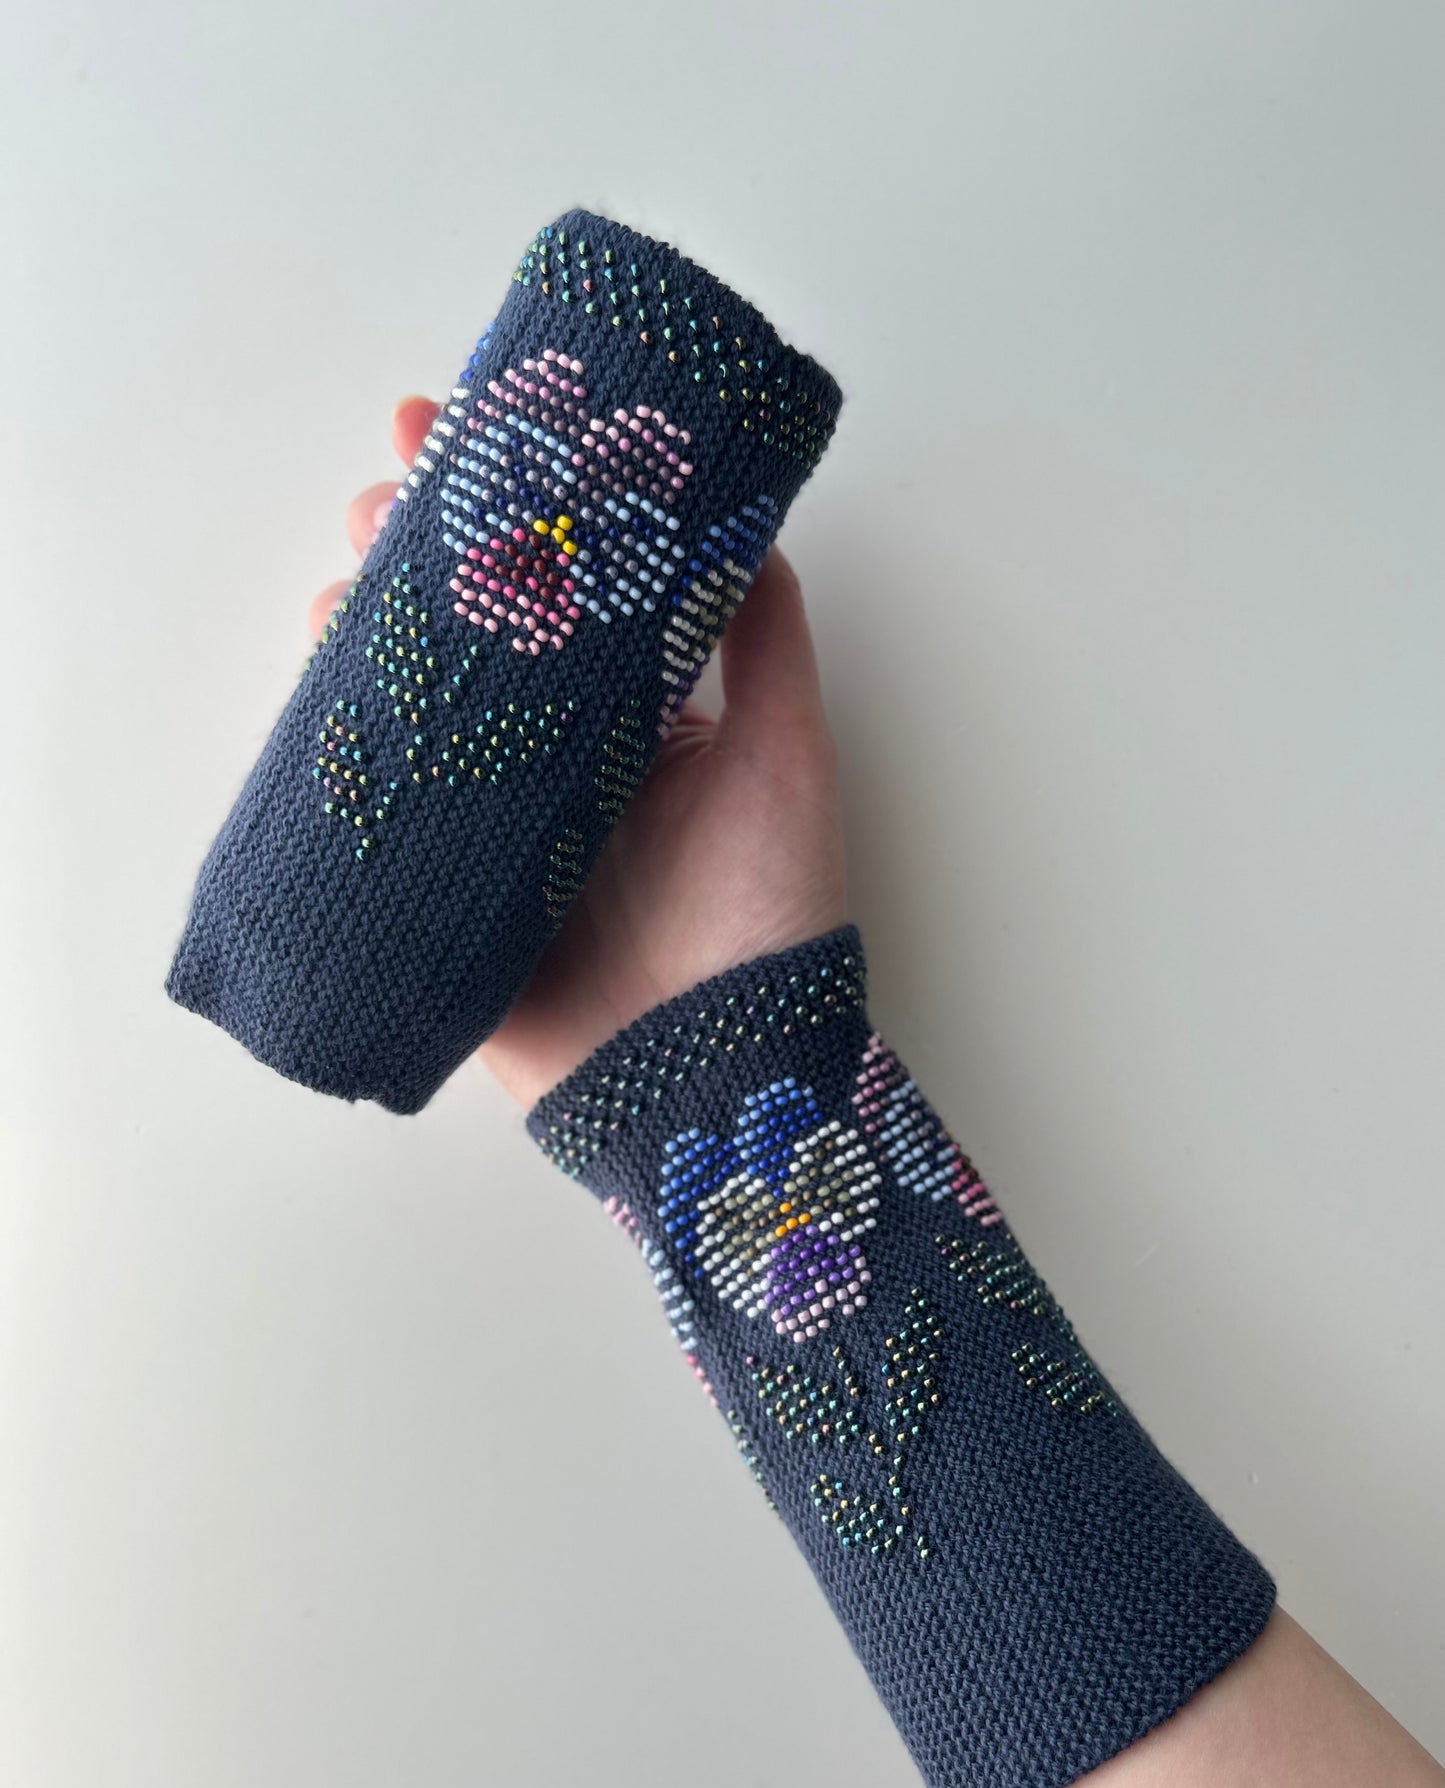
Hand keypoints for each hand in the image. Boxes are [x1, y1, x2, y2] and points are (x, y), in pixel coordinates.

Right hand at [311, 397, 848, 1109]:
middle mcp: (556, 764)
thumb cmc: (765, 908)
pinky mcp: (439, 889)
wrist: (714, 1064)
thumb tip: (751, 529)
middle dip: (420, 555)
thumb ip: (768, 647)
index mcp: (635, 725)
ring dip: (367, 629)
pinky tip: (319, 678)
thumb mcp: (786, 758)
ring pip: (411, 705)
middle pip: (471, 636)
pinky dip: (338, 739)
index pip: (561, 595)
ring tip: (344, 576)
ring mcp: (490, 825)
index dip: (514, 513)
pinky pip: (376, 804)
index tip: (472, 430)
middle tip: (383, 495)